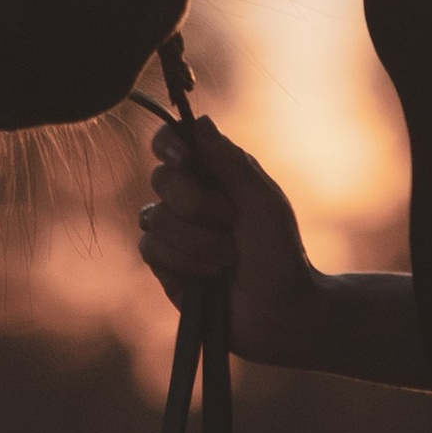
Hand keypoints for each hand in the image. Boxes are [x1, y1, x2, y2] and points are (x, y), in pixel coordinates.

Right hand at [137, 112, 318, 365]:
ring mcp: (176, 232)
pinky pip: (150, 246)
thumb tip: (200, 121)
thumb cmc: (280, 253)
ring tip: (228, 258)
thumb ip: (229, 162)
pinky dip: (184, 259)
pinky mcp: (165, 265)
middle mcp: (191, 199)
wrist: (280, 311)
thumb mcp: (262, 201)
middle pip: (162, 178)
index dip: (169, 143)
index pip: (174, 144)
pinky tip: (209, 275)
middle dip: (197, 203)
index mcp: (216, 176)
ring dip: (197, 239)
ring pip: (155, 216)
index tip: (183, 157)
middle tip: (231, 222)